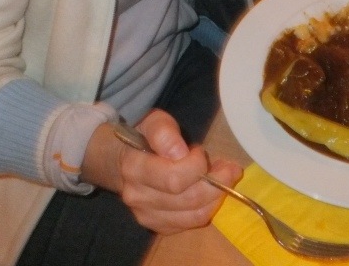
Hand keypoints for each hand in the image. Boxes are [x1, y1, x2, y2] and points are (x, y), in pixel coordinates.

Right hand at [84, 110, 241, 234]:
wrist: (121, 161)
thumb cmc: (142, 137)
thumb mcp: (152, 122)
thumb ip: (164, 133)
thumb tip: (180, 153)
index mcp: (134, 169)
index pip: (174, 178)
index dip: (196, 166)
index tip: (199, 151)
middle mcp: (138, 197)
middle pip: (189, 199)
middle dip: (216, 182)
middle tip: (227, 167)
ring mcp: (147, 216)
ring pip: (195, 215)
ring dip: (216, 196)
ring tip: (222, 178)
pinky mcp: (158, 226)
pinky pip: (191, 223)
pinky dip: (207, 208)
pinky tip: (210, 192)